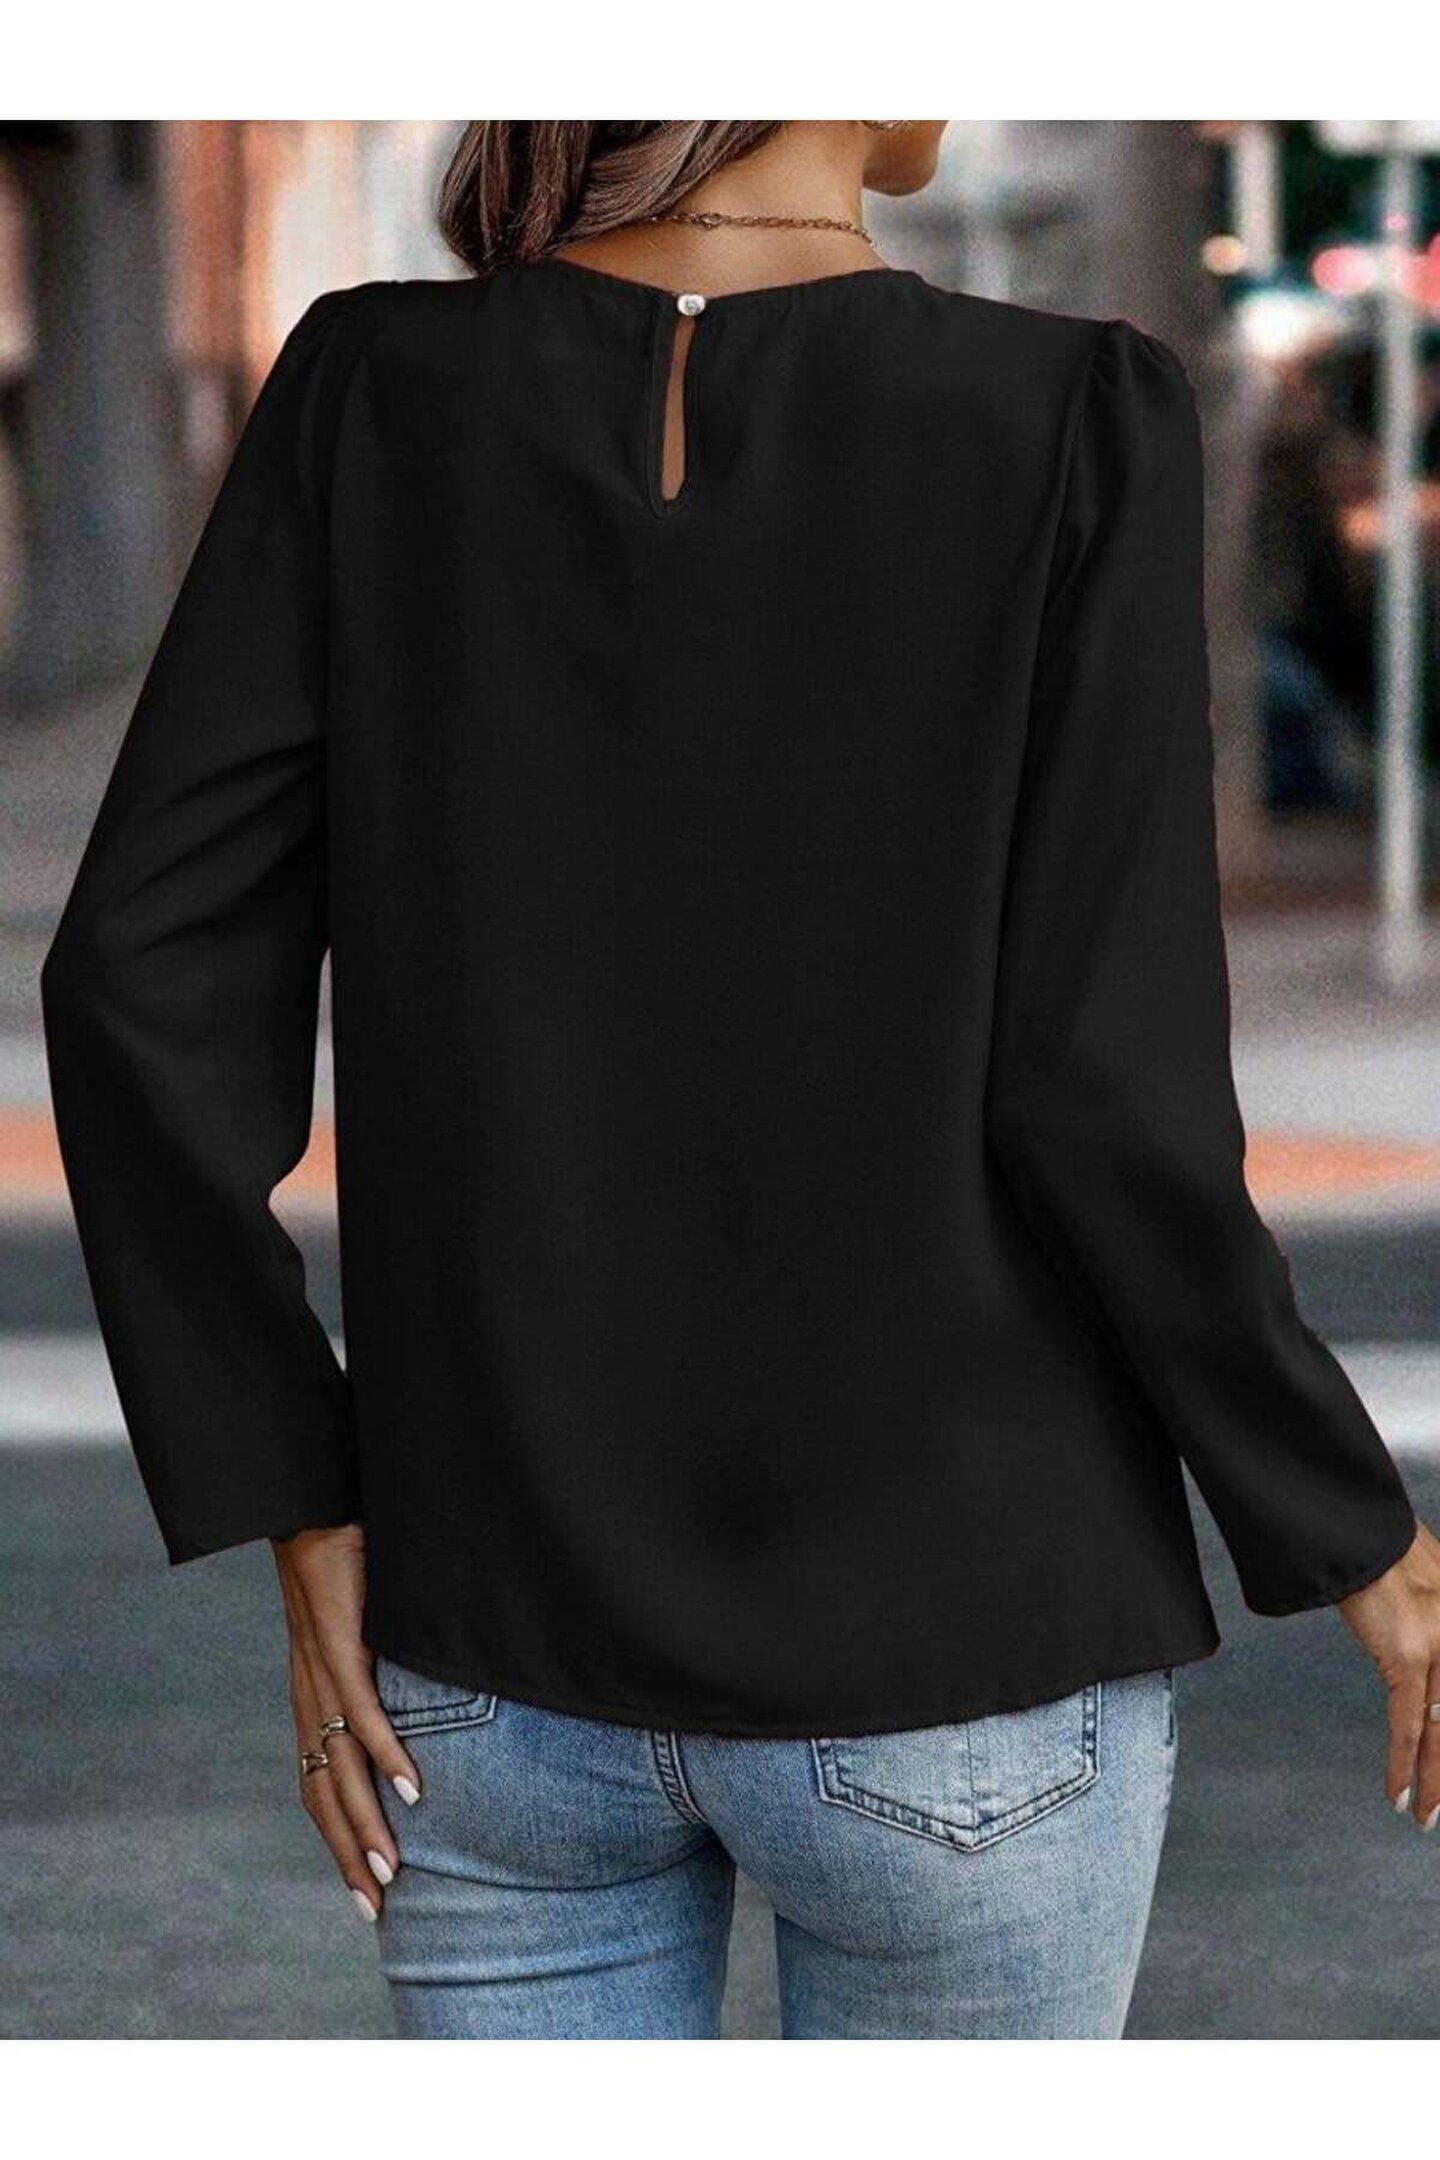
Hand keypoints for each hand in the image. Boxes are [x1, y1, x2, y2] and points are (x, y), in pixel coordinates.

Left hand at [271, 1522, 422, 1918]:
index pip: (318, 1784)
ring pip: (339, 1764)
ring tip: (392, 1868)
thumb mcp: (363, 1628)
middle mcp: (310, 1694)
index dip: (337, 1838)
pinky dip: (387, 1752)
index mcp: (312, 1696)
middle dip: (348, 1852)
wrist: (309, 1501)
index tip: (366, 1890)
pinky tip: (412, 1787)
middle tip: (377, 1907)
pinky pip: (363, 1708)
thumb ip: (380, 1669)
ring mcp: (321, 1670)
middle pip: (323, 1791)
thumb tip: (422, 1702)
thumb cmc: (344, 1561)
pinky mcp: (339, 1639)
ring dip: (366, 1820)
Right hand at [1339, 1520, 1439, 1828]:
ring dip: (1433, 1781)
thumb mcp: (1433, 1592)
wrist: (1362, 1530)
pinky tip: (1398, 1795)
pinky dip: (1401, 1765)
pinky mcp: (1411, 1655)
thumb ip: (1438, 1628)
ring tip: (1426, 1816)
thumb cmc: (1390, 1554)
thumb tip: (1432, 1669)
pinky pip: (1407, 1724)